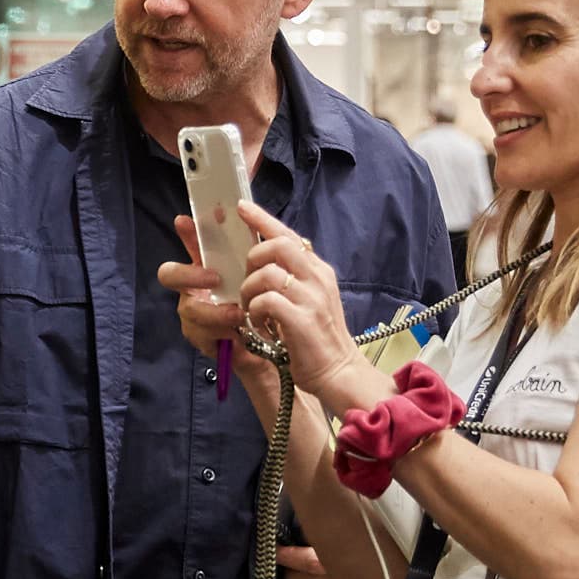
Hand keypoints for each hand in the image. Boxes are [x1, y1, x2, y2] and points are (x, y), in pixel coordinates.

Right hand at [157, 213, 248, 354]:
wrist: (270, 346)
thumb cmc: (260, 306)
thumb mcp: (259, 276)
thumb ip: (249, 249)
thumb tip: (247, 211)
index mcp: (207, 270)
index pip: (191, 245)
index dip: (185, 233)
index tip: (185, 221)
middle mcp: (193, 290)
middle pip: (169, 274)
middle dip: (190, 274)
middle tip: (215, 279)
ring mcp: (193, 315)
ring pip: (190, 309)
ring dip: (215, 311)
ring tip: (239, 314)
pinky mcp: (200, 340)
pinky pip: (202, 334)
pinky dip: (222, 333)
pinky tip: (238, 334)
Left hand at [231, 202, 364, 396]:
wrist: (338, 371)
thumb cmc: (317, 337)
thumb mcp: (310, 299)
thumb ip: (293, 278)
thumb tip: (264, 262)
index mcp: (318, 270)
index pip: (288, 235)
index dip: (262, 218)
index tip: (240, 207)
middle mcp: (317, 278)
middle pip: (277, 246)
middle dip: (253, 259)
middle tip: (248, 282)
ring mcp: (311, 298)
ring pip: (266, 273)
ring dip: (250, 291)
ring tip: (253, 310)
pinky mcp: (301, 320)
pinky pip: (266, 301)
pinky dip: (255, 311)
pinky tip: (260, 325)